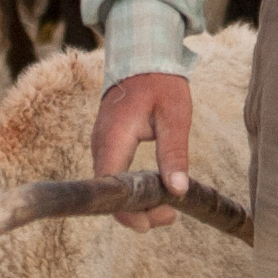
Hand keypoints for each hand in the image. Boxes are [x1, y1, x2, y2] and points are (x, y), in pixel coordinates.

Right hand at [93, 71, 194, 228]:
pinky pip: (114, 177)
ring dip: (137, 203)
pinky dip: (133, 190)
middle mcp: (100, 146)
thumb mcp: (175, 116)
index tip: (158, 219)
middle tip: (171, 215)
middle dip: (139, 213)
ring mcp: (101, 147)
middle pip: (110, 195)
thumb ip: (174, 153)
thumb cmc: (160, 83)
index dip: (131, 213)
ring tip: (168, 208)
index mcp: (113, 140)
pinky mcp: (107, 146)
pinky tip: (156, 192)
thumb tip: (177, 190)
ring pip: (112, 188)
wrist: (142, 58)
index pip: (112, 190)